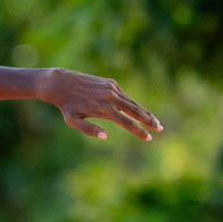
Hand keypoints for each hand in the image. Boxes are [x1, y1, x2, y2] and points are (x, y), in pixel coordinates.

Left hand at [42, 68, 162, 140]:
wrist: (62, 84)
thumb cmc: (66, 106)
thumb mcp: (72, 122)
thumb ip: (88, 130)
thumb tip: (105, 136)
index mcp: (104, 109)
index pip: (127, 123)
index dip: (139, 131)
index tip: (149, 138)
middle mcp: (111, 98)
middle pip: (135, 111)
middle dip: (149, 121)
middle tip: (160, 129)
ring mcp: (112, 89)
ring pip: (133, 103)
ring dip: (144, 112)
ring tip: (154, 121)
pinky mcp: (111, 83)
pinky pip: (125, 96)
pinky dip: (133, 103)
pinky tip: (138, 110)